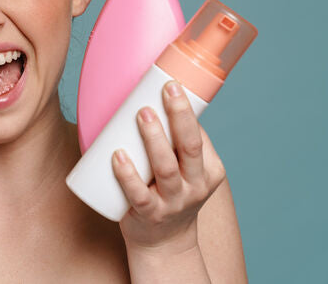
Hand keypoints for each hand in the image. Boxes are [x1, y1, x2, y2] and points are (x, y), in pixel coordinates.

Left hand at [112, 81, 225, 253]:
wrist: (164, 243)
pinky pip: (139, 194)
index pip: (200, 137)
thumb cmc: (168, 192)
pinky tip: (117, 156)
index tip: (171, 85)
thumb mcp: (184, 169)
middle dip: (179, 116)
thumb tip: (147, 94)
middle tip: (165, 91)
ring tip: (142, 114)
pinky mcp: (149, 215)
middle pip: (190, 147)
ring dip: (154, 139)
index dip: (187, 111)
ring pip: (166, 168)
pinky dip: (128, 175)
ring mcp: (173, 202)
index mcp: (209, 171)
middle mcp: (195, 186)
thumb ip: (173, 139)